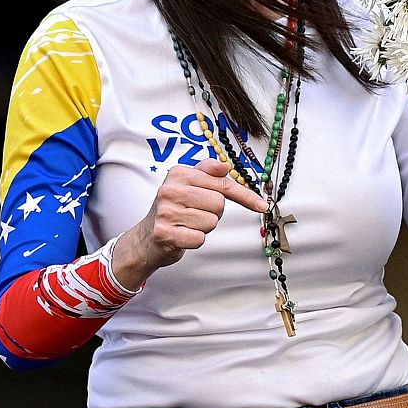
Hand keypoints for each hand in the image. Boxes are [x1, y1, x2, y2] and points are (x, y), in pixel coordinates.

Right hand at [112, 159, 268, 289]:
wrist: (147, 238)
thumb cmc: (174, 210)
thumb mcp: (188, 185)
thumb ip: (208, 173)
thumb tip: (225, 166)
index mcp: (179, 173)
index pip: (222, 183)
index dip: (244, 195)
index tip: (261, 204)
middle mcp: (170, 189)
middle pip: (219, 204)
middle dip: (213, 213)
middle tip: (195, 213)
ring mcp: (166, 211)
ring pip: (211, 222)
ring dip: (204, 227)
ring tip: (187, 224)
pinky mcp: (165, 233)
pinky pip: (200, 238)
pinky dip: (195, 240)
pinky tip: (182, 235)